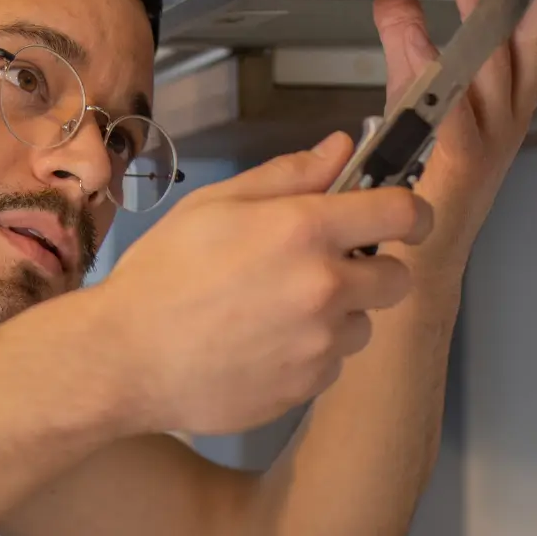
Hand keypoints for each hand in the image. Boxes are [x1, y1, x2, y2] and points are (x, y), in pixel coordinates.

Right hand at [90, 133, 431, 435]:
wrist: (125, 359)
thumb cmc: (162, 274)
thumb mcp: (216, 204)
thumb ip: (289, 174)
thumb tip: (341, 148)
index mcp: (304, 231)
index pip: (402, 213)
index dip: (412, 212)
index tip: (405, 218)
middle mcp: (324, 288)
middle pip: (398, 278)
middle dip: (374, 269)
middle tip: (329, 268)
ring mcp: (319, 344)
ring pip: (363, 324)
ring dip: (339, 315)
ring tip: (278, 311)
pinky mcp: (308, 387)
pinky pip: (332, 363)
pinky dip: (311, 353)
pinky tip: (262, 344)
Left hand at [371, 0, 536, 255]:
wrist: (424, 258)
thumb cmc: (428, 184)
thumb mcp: (426, 102)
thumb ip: (414, 48)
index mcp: (511, 102)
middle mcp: (509, 118)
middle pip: (535, 48)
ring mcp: (491, 141)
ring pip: (497, 72)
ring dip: (483, 18)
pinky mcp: (461, 167)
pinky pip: (454, 117)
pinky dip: (437, 78)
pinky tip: (422, 45)